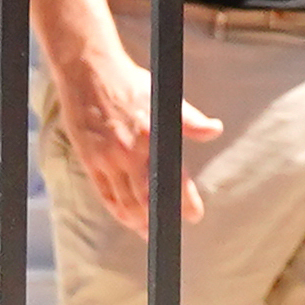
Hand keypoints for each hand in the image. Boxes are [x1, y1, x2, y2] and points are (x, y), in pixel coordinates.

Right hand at [56, 51, 221, 237]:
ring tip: (149, 232)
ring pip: (123, 202)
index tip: (194, 215)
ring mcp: (106, 159)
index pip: (171, 179)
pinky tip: (125, 217)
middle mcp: (127, 154)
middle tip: (169, 231)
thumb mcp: (165, 97)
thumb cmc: (130, 83)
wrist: (89, 72)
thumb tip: (215, 130)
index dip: (184, 201)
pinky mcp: (89, 160)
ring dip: (137, 221)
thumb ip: (190, 119)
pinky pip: (103, 193)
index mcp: (150, 140)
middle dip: (159, 219)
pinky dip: (116, 210)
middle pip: (145, 198)